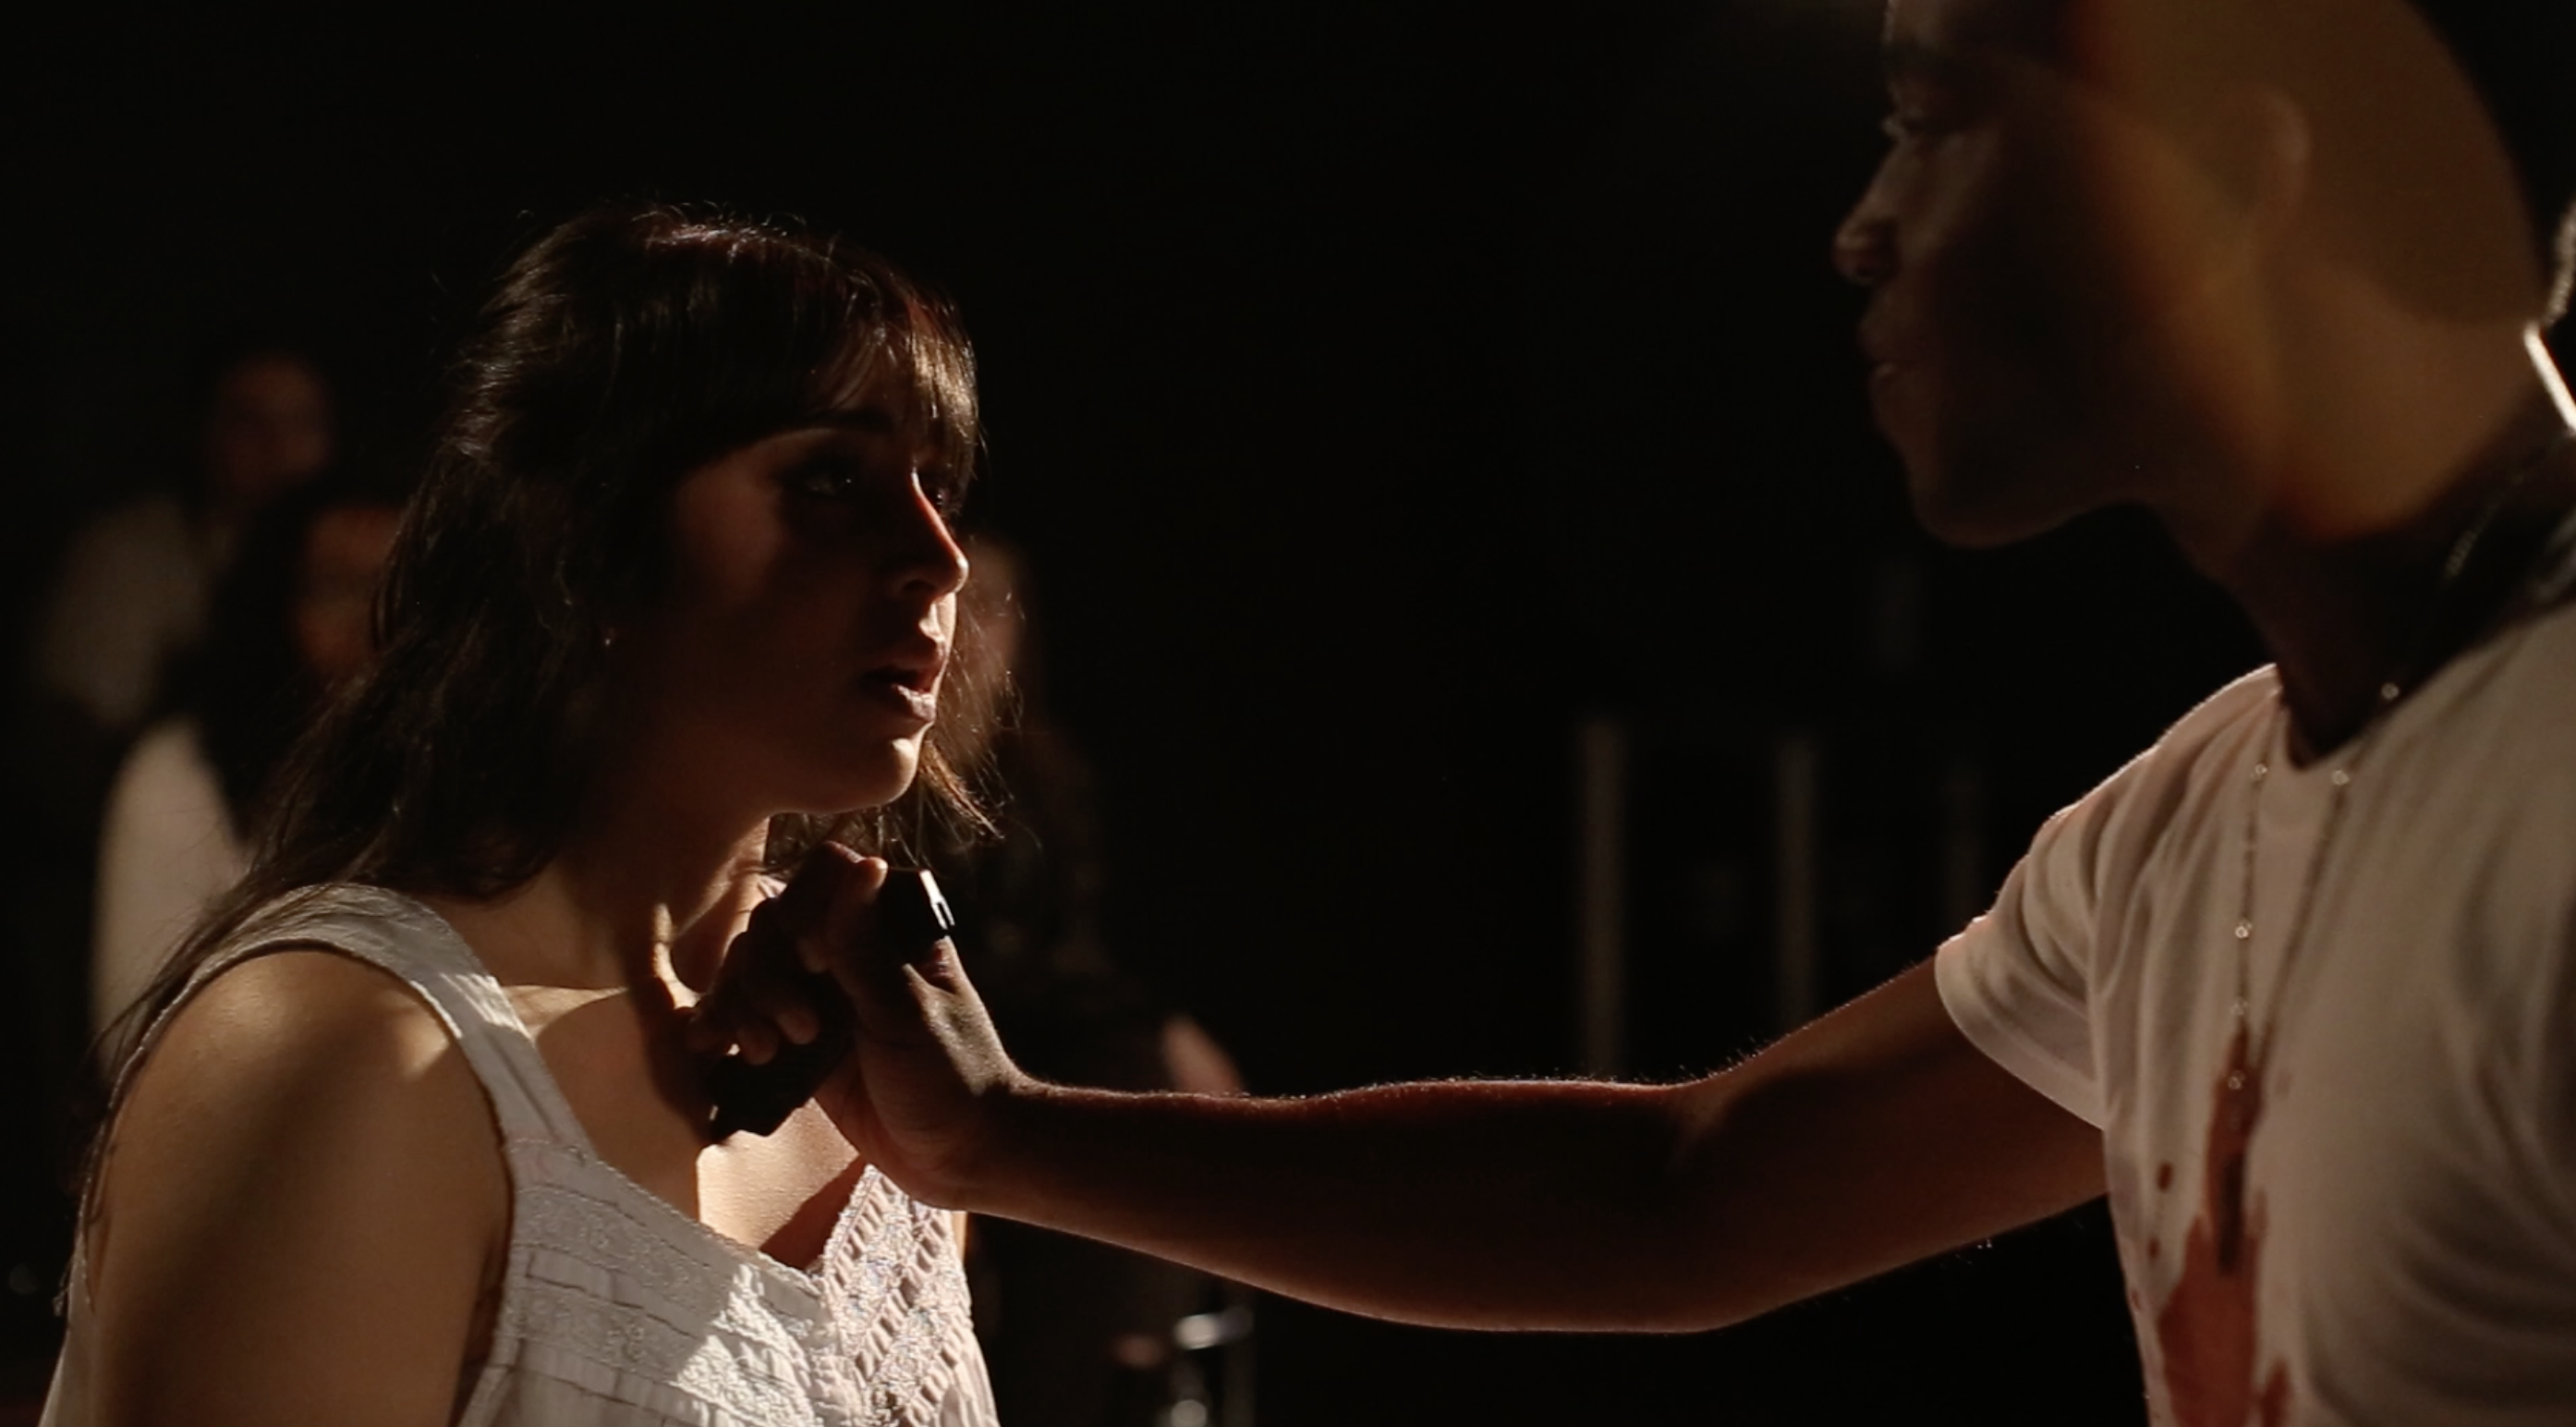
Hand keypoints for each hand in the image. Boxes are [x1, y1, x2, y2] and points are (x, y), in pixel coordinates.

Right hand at [687, 844, 1027, 1203]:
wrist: (960, 1155)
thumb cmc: (954, 1075)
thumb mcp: (909, 1011)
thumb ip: (867, 946)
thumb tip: (864, 865)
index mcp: (890, 928)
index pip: (826, 878)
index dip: (804, 910)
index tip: (815, 961)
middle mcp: (849, 953)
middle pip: (773, 925)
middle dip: (768, 975)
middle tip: (803, 1030)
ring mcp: (820, 998)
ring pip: (749, 970)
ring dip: (741, 1004)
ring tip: (768, 1052)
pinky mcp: (798, 1045)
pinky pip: (744, 1019)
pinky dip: (721, 1026)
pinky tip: (711, 1045)